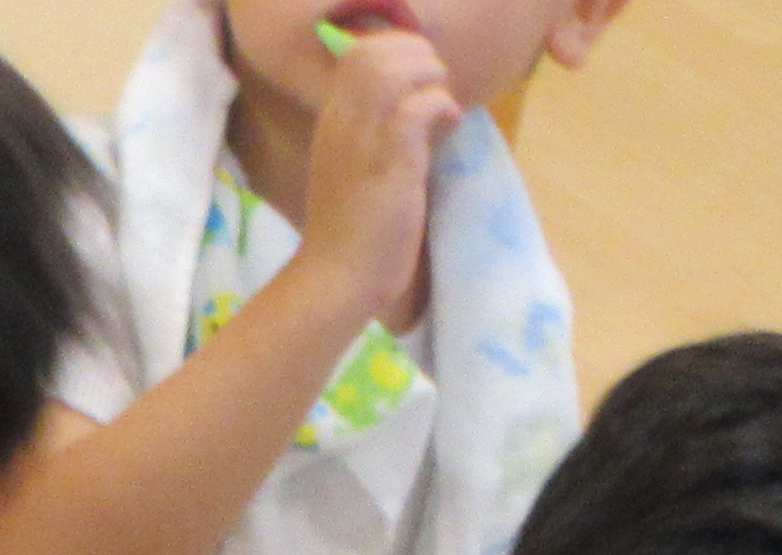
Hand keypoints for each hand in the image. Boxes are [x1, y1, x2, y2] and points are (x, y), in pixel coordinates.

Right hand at [295, 22, 461, 329]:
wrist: (338, 278)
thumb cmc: (350, 233)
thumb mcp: (353, 170)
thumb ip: (372, 134)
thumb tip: (412, 105)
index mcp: (331, 122)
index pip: (358, 53)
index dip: (396, 50)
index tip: (420, 76)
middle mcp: (342, 122)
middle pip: (378, 51)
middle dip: (419, 57)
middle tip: (436, 88)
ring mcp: (364, 138)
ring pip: (399, 70)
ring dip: (432, 78)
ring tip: (443, 105)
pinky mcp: (391, 160)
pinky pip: (421, 106)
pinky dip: (443, 105)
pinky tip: (450, 124)